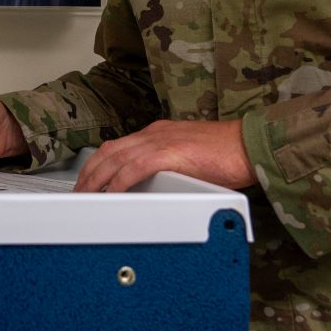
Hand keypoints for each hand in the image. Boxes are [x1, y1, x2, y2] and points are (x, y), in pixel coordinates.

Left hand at [73, 119, 253, 192]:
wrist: (250, 145)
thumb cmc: (229, 155)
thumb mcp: (191, 159)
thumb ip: (171, 168)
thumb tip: (158, 189)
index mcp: (159, 134)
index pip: (118, 146)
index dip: (99, 164)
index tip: (89, 180)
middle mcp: (155, 134)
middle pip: (110, 151)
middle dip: (90, 173)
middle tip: (79, 193)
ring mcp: (161, 141)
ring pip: (116, 158)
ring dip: (97, 179)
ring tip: (86, 197)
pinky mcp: (170, 153)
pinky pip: (134, 168)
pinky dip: (119, 182)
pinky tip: (111, 194)